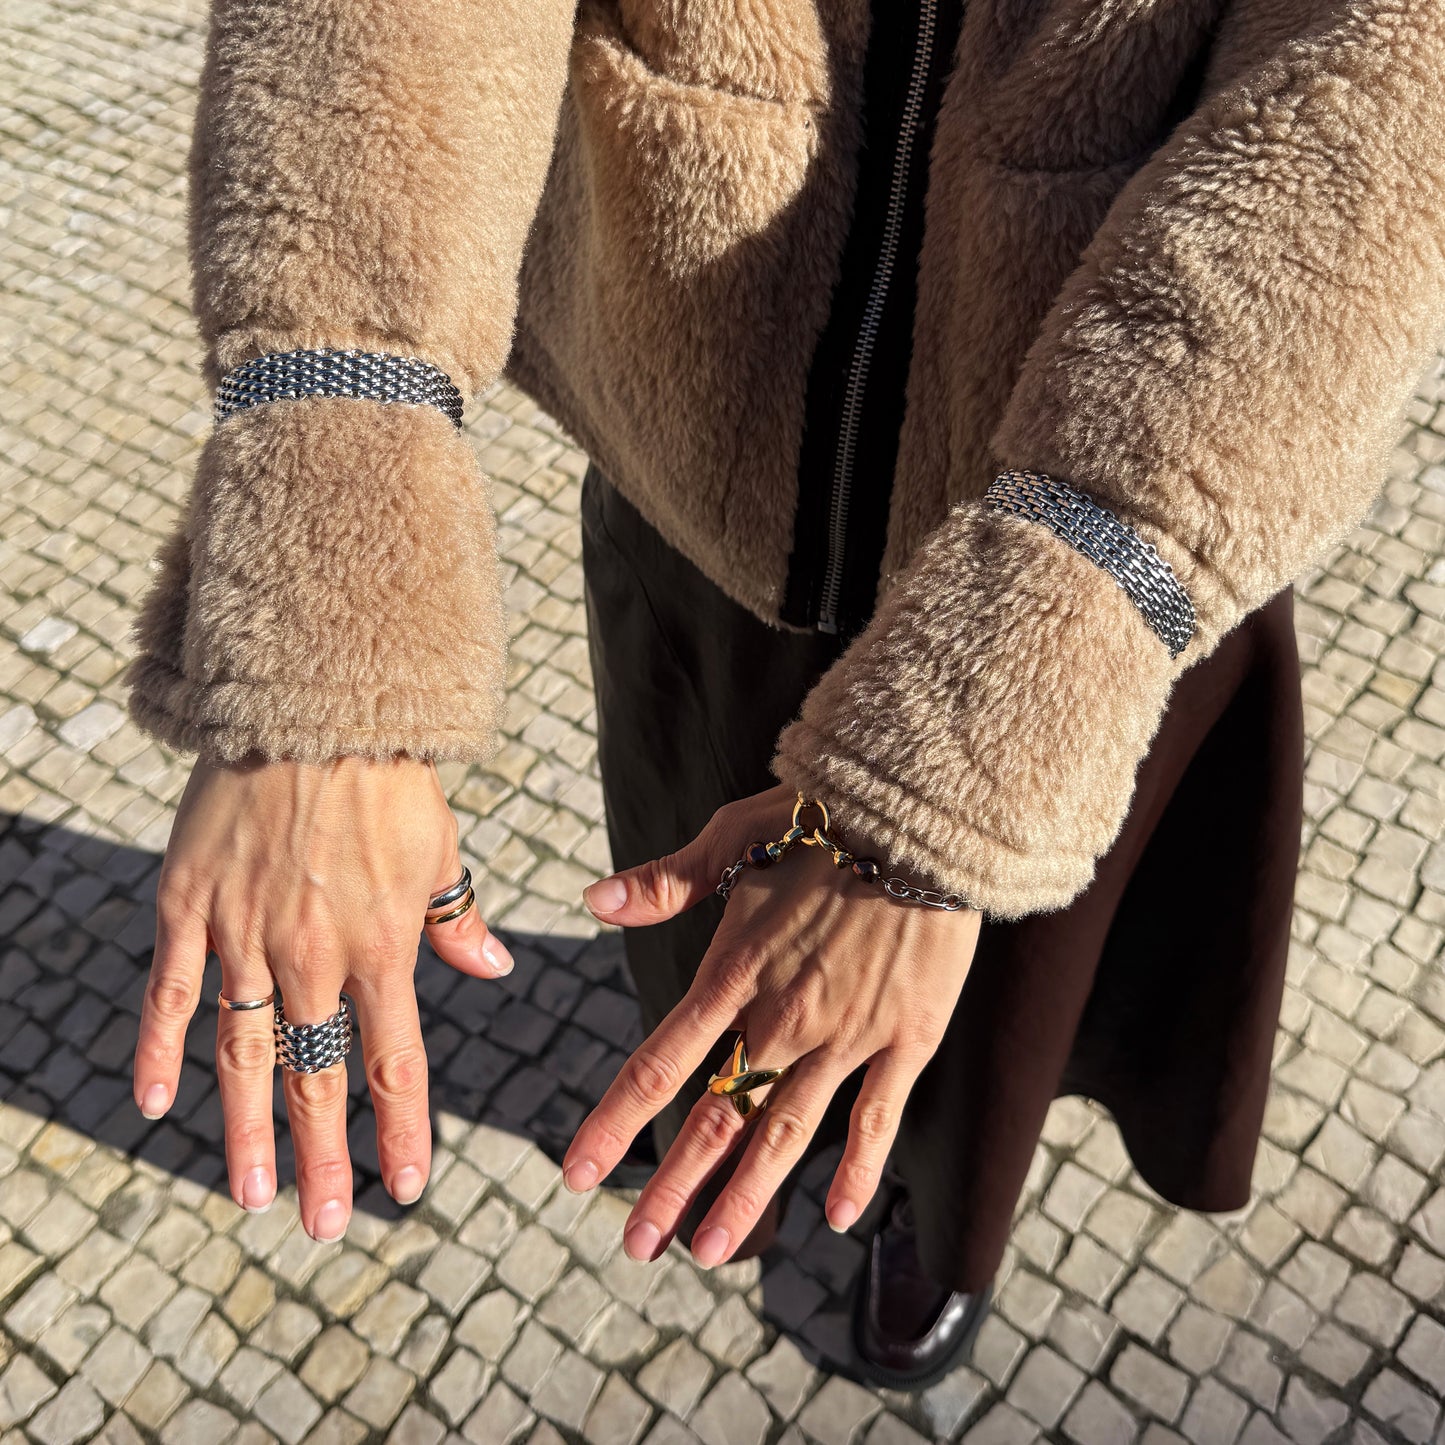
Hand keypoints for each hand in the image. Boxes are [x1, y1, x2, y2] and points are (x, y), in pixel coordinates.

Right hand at [131, 755, 512, 1239]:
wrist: (316, 707)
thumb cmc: (390, 779)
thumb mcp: (441, 850)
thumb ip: (458, 920)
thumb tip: (496, 970)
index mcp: (383, 944)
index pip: (393, 1062)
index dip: (400, 1130)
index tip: (409, 1186)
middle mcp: (312, 952)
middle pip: (314, 1076)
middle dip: (321, 1157)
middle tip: (323, 1224)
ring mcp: (242, 932)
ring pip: (242, 1051)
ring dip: (245, 1128)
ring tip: (248, 1195)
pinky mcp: (188, 904)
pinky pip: (167, 990)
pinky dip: (156, 1048)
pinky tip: (152, 1102)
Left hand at [563, 783, 980, 1266]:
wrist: (921, 816)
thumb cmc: (820, 820)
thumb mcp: (731, 836)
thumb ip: (665, 884)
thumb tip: (593, 900)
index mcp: (734, 973)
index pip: (660, 1064)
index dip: (615, 1123)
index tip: (578, 1173)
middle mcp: (784, 1016)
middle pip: (717, 1116)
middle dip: (672, 1185)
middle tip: (637, 1246)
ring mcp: (848, 1034)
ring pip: (788, 1132)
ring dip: (747, 1195)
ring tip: (711, 1251)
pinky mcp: (907, 1037)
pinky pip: (877, 1118)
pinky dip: (858, 1172)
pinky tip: (838, 1218)